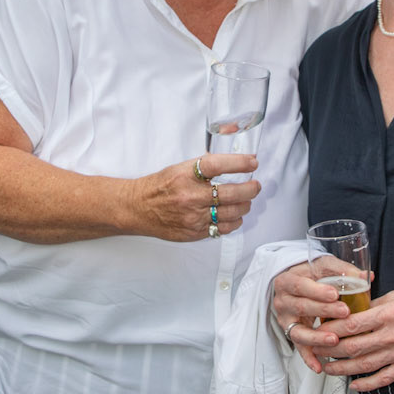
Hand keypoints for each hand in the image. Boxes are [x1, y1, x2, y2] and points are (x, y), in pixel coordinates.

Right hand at [127, 153, 259, 242]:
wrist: (138, 209)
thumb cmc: (160, 187)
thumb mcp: (179, 168)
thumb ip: (204, 166)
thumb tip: (235, 161)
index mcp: (186, 175)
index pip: (217, 165)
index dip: (239, 163)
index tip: (252, 162)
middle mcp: (190, 196)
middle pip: (231, 192)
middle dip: (250, 189)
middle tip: (255, 185)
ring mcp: (193, 216)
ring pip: (231, 213)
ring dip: (245, 205)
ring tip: (246, 200)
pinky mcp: (195, 232)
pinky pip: (223, 228)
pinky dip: (234, 221)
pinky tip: (235, 215)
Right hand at [272, 261, 348, 367]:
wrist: (298, 284)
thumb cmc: (313, 275)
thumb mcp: (325, 266)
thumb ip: (344, 270)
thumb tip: (368, 276)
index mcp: (287, 281)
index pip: (300, 285)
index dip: (317, 291)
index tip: (335, 294)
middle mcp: (282, 302)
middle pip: (301, 306)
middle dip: (323, 310)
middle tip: (344, 312)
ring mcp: (285, 320)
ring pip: (298, 331)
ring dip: (316, 337)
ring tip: (334, 340)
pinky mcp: (292, 334)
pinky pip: (299, 348)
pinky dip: (308, 358)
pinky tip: (319, 366)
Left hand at [295, 281, 393, 389]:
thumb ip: (376, 304)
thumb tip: (354, 311)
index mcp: (391, 313)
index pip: (353, 324)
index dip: (332, 330)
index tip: (319, 329)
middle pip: (354, 347)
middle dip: (331, 350)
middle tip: (316, 348)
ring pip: (366, 365)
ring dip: (343, 369)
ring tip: (328, 368)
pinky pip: (385, 378)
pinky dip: (368, 384)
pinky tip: (354, 384)